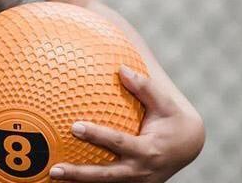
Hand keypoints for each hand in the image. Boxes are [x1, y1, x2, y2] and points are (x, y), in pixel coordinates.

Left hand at [49, 65, 204, 181]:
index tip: (74, 127)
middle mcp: (140, 171)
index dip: (97, 136)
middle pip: (106, 176)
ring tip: (52, 176)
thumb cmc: (173, 119)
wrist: (188, 147)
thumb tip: (122, 69)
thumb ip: (145, 87)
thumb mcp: (166, 104)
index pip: (118, 143)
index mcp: (148, 151)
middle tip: (55, 169)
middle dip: (80, 174)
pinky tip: (63, 181)